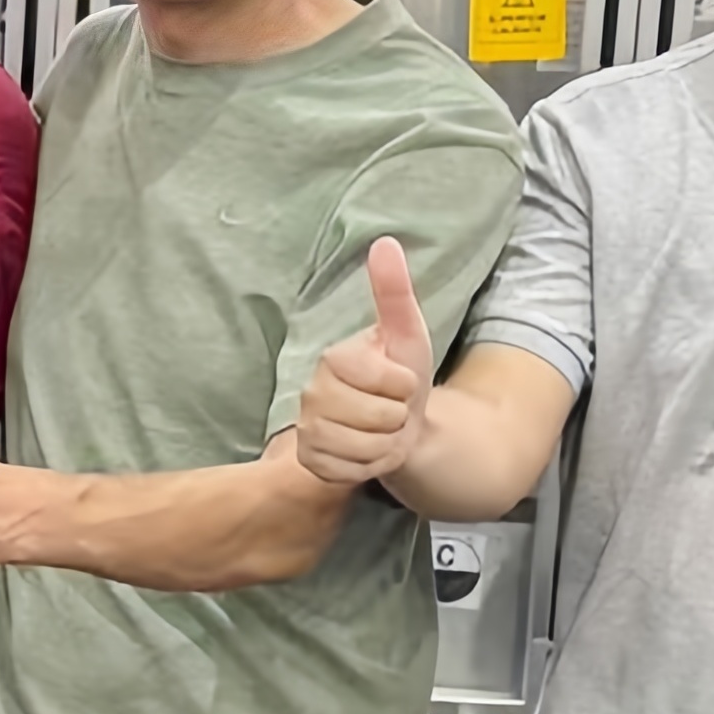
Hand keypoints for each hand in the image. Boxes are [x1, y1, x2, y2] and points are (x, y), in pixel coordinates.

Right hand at [295, 236, 434, 489]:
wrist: (398, 424)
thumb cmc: (401, 374)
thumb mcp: (407, 333)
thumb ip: (393, 290)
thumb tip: (385, 241)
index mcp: (333, 358)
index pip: (385, 379)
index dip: (404, 384)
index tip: (399, 380)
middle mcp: (310, 392)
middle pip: (379, 416)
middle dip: (397, 417)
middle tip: (390, 409)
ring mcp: (307, 429)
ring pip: (367, 447)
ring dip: (385, 443)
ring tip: (380, 430)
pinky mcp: (311, 460)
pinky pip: (352, 471)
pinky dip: (369, 465)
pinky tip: (366, 450)